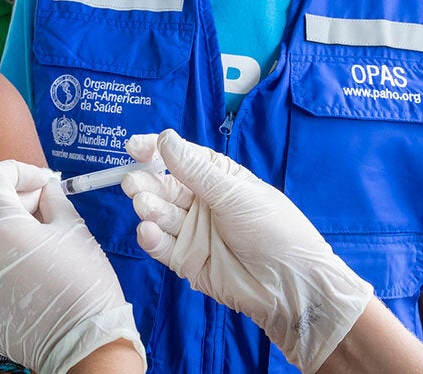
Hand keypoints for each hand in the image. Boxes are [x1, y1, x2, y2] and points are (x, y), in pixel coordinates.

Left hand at [0, 160, 144, 373]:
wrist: (82, 344)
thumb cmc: (83, 283)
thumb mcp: (73, 228)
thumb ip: (52, 199)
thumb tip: (44, 188)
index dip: (18, 171)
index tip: (41, 181)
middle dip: (15, 203)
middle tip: (46, 210)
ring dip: (4, 235)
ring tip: (36, 244)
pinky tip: (26, 273)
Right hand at [121, 130, 372, 372]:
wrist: (289, 284)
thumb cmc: (272, 229)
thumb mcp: (235, 194)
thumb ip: (196, 171)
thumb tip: (165, 139)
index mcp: (219, 178)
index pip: (181, 158)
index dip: (156, 150)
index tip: (133, 147)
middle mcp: (203, 202)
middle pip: (166, 187)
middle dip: (148, 182)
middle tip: (134, 182)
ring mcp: (194, 232)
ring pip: (161, 214)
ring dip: (149, 208)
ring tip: (145, 207)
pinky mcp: (187, 260)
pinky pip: (162, 246)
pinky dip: (151, 238)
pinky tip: (148, 231)